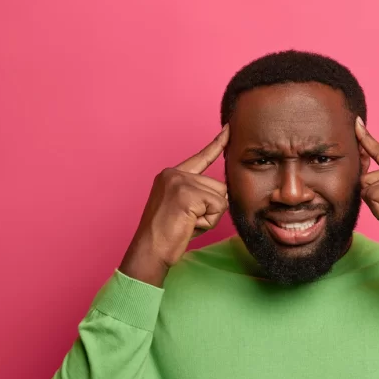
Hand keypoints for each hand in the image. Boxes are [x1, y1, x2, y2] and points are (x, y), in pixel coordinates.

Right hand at [119, 125, 228, 286]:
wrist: (149, 250)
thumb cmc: (167, 235)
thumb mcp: (185, 208)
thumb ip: (201, 194)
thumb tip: (226, 192)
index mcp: (171, 175)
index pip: (201, 158)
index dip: (217, 144)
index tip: (229, 129)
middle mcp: (174, 173)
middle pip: (219, 186)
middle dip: (211, 208)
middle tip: (189, 221)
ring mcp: (179, 182)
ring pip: (220, 196)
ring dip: (211, 216)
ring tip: (188, 223)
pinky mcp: (187, 193)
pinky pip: (217, 206)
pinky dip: (209, 221)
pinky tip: (190, 224)